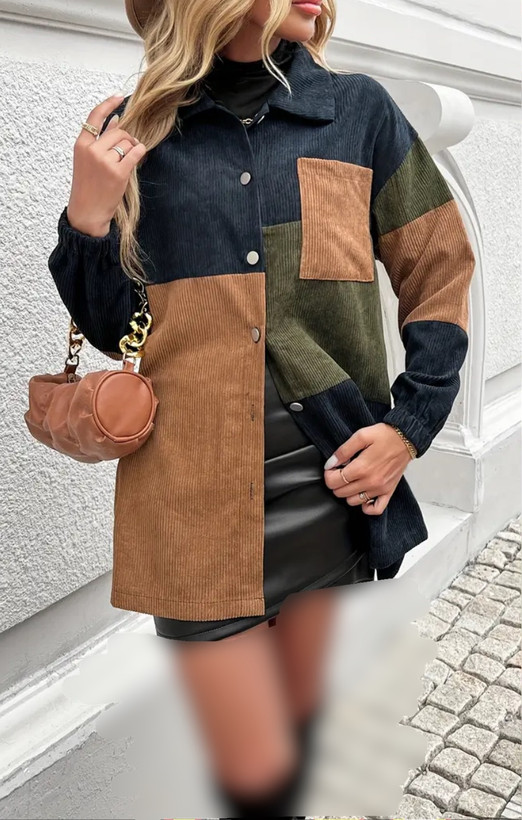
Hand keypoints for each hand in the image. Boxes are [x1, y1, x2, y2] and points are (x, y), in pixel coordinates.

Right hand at [66, 95, 147, 236]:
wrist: (87, 212)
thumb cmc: (88, 187)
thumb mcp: (86, 161)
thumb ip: (99, 141)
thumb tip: (117, 120)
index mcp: (81, 145)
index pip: (94, 117)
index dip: (108, 104)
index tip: (118, 97)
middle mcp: (92, 150)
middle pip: (118, 131)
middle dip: (126, 139)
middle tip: (126, 151)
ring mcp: (105, 161)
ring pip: (128, 142)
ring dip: (132, 149)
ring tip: (127, 160)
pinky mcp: (118, 172)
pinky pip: (136, 153)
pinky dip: (140, 152)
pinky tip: (139, 156)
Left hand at [323, 423, 412, 515]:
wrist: (406, 438)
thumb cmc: (385, 436)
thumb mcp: (361, 436)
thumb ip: (343, 451)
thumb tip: (330, 464)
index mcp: (361, 468)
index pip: (334, 481)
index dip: (328, 474)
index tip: (332, 468)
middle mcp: (370, 482)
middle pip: (341, 493)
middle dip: (336, 482)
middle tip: (340, 471)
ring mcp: (379, 489)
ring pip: (353, 502)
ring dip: (348, 493)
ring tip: (351, 480)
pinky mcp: (388, 492)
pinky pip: (375, 509)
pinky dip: (367, 507)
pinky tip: (363, 496)